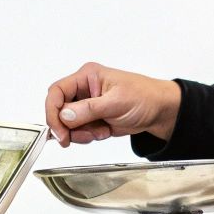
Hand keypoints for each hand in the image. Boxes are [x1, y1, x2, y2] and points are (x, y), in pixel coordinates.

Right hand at [45, 62, 182, 147]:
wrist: (159, 111)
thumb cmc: (144, 97)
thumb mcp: (116, 102)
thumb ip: (89, 109)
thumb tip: (64, 115)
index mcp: (87, 76)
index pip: (57, 92)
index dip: (53, 112)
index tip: (59, 130)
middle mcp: (83, 89)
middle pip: (60, 110)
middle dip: (69, 127)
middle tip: (80, 137)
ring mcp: (87, 105)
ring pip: (68, 124)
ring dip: (81, 134)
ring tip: (101, 131)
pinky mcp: (92, 119)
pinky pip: (79, 132)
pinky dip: (89, 136)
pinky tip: (105, 131)